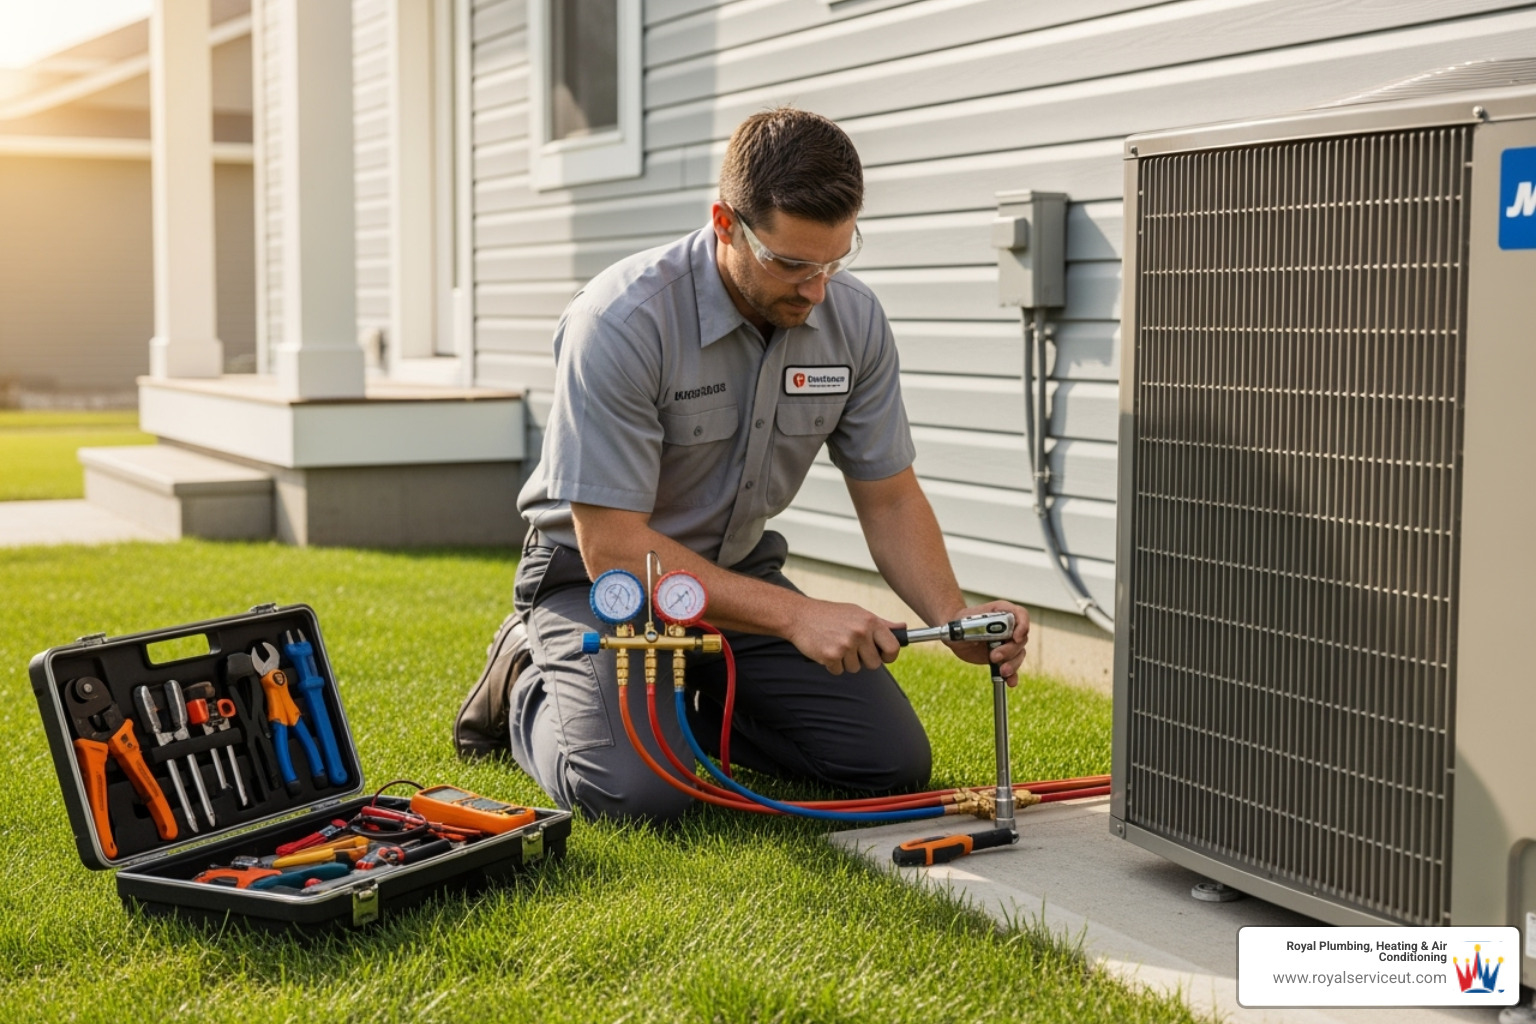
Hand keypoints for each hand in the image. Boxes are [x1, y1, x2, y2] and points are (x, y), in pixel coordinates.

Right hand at [785, 600, 903, 675]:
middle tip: (851, 649)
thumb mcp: (858, 613)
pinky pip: (839, 671)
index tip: (883, 656)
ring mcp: (845, 645)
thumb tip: (903, 628)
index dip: (890, 656)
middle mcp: (860, 632)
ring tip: (835, 645)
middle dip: (864, 660)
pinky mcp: (831, 656)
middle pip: (875, 664)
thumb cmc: (831, 614)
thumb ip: (881, 623)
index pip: (893, 647)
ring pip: (856, 668)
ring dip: (846, 662)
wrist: (799, 616)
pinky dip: (832, 665)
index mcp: (870, 621)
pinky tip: (825, 649)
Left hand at [943, 600, 1029, 687]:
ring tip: (1002, 671)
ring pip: (1019, 654)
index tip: (1015, 637)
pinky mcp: (1004, 657)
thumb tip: (978, 635)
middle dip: (1010, 650)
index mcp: (1002, 612)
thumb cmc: (960, 623)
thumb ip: (973, 628)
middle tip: (994, 656)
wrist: (955, 634)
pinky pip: (1013, 667)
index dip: (1023, 625)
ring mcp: (1007, 643)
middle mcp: (1009, 627)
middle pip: (1021, 639)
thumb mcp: (964, 622)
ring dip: (1013, 664)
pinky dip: (1013, 675)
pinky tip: (1011, 682)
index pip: (1021, 615)